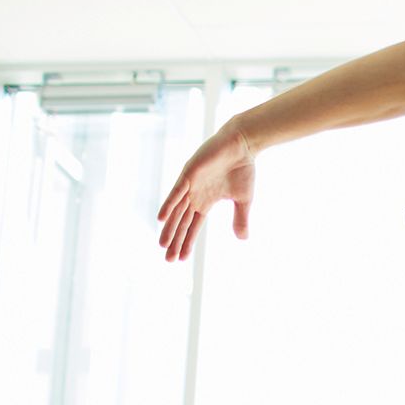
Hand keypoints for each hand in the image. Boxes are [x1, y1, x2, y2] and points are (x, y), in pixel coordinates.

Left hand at [156, 123, 256, 261]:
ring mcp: (190, 185)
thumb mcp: (243, 200)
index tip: (181, 259)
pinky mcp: (189, 173)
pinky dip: (168, 205)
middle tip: (168, 259)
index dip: (187, 242)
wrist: (242, 145)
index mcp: (206, 201)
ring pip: (176, 210)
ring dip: (169, 227)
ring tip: (163, 245)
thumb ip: (240, 219)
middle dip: (175, 240)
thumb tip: (242, 239)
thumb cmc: (242, 169)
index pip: (193, 226)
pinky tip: (161, 218)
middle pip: (182, 222)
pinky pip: (176, 192)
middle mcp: (194, 195)